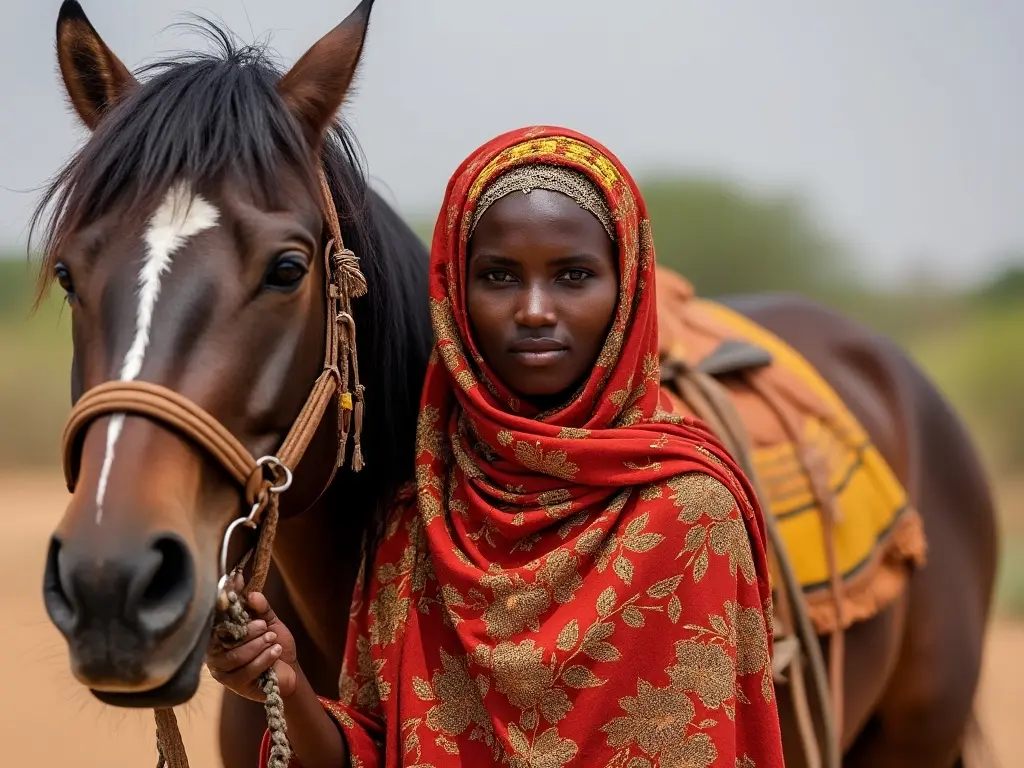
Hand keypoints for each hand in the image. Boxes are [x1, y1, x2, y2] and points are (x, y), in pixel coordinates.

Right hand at [206, 584, 299, 702]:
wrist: (289, 670)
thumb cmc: (274, 644)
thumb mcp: (270, 622)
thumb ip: (261, 608)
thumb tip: (252, 595)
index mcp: (220, 633)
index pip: (218, 619)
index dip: (228, 606)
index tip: (243, 593)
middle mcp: (215, 651)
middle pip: (225, 640)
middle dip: (249, 632)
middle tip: (266, 627)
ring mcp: (222, 670)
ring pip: (235, 656)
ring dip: (257, 646)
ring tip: (272, 639)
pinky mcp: (234, 685)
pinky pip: (246, 671)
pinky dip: (263, 659)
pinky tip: (275, 652)